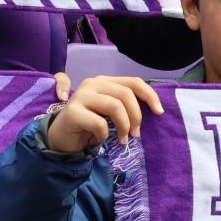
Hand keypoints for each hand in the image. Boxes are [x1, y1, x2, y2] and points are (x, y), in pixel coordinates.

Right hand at [44, 75, 160, 154]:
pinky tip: (100, 139)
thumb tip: (154, 109)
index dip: (149, 95)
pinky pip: (99, 123)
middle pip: (125, 94)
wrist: (61, 138)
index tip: (159, 112)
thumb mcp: (110, 112)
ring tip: (123, 139)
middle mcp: (92, 84)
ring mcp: (81, 96)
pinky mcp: (73, 112)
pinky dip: (105, 135)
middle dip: (136, 116)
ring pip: (115, 106)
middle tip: (135, 134)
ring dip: (124, 126)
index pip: (133, 81)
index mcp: (104, 81)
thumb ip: (125, 105)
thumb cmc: (89, 125)